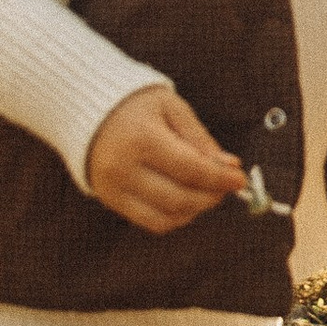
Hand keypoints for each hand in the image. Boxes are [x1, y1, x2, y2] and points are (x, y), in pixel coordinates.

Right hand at [87, 88, 247, 233]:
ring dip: (195, 209)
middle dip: (211, 196)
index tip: (240, 179)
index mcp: (142, 139)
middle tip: (226, 186)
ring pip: (166, 217)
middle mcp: (123, 168)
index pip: (190, 169)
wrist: (86, 106)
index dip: (220, 178)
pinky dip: (175, 217)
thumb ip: (200, 138)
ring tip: (206, 191)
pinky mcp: (110, 199)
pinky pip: (150, 222)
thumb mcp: (171, 107)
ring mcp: (113, 188)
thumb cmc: (135, 103)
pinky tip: (187, 200)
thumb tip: (228, 166)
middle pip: (179, 198)